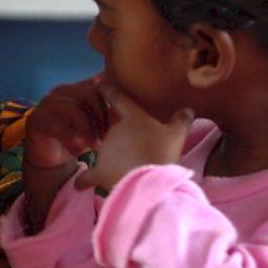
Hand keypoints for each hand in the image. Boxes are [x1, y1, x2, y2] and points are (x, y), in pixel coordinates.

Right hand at [21, 76, 110, 233]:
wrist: (48, 155)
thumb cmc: (76, 137)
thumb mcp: (96, 125)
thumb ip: (111, 114)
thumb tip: (144, 109)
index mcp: (78, 88)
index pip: (99, 85)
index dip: (111, 102)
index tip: (118, 124)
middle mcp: (61, 91)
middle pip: (86, 93)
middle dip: (100, 116)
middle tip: (107, 136)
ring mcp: (47, 104)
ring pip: (72, 108)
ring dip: (86, 128)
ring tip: (94, 145)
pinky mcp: (37, 120)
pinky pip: (56, 125)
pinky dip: (70, 138)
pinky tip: (78, 150)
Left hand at [75, 82, 193, 191]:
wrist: (149, 179)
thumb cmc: (163, 152)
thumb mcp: (177, 135)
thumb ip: (181, 120)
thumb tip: (187, 109)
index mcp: (132, 117)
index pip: (116, 97)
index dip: (107, 89)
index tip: (98, 82)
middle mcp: (113, 130)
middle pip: (107, 125)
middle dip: (110, 129)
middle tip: (122, 138)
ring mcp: (104, 151)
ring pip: (101, 148)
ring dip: (105, 153)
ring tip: (114, 161)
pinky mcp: (100, 171)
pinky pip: (86, 176)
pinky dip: (83, 180)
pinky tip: (80, 185)